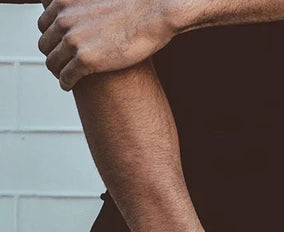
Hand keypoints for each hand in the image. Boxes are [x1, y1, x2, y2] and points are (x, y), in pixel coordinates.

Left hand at [36, 0, 176, 90]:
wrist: (153, 14)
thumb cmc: (134, 5)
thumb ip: (85, 4)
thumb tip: (87, 12)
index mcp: (64, 0)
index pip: (45, 23)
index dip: (52, 38)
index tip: (59, 47)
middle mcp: (64, 18)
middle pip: (46, 44)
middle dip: (53, 56)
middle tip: (62, 65)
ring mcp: (74, 39)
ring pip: (53, 62)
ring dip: (57, 72)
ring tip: (65, 77)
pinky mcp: (86, 59)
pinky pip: (66, 76)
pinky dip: (66, 82)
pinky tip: (69, 86)